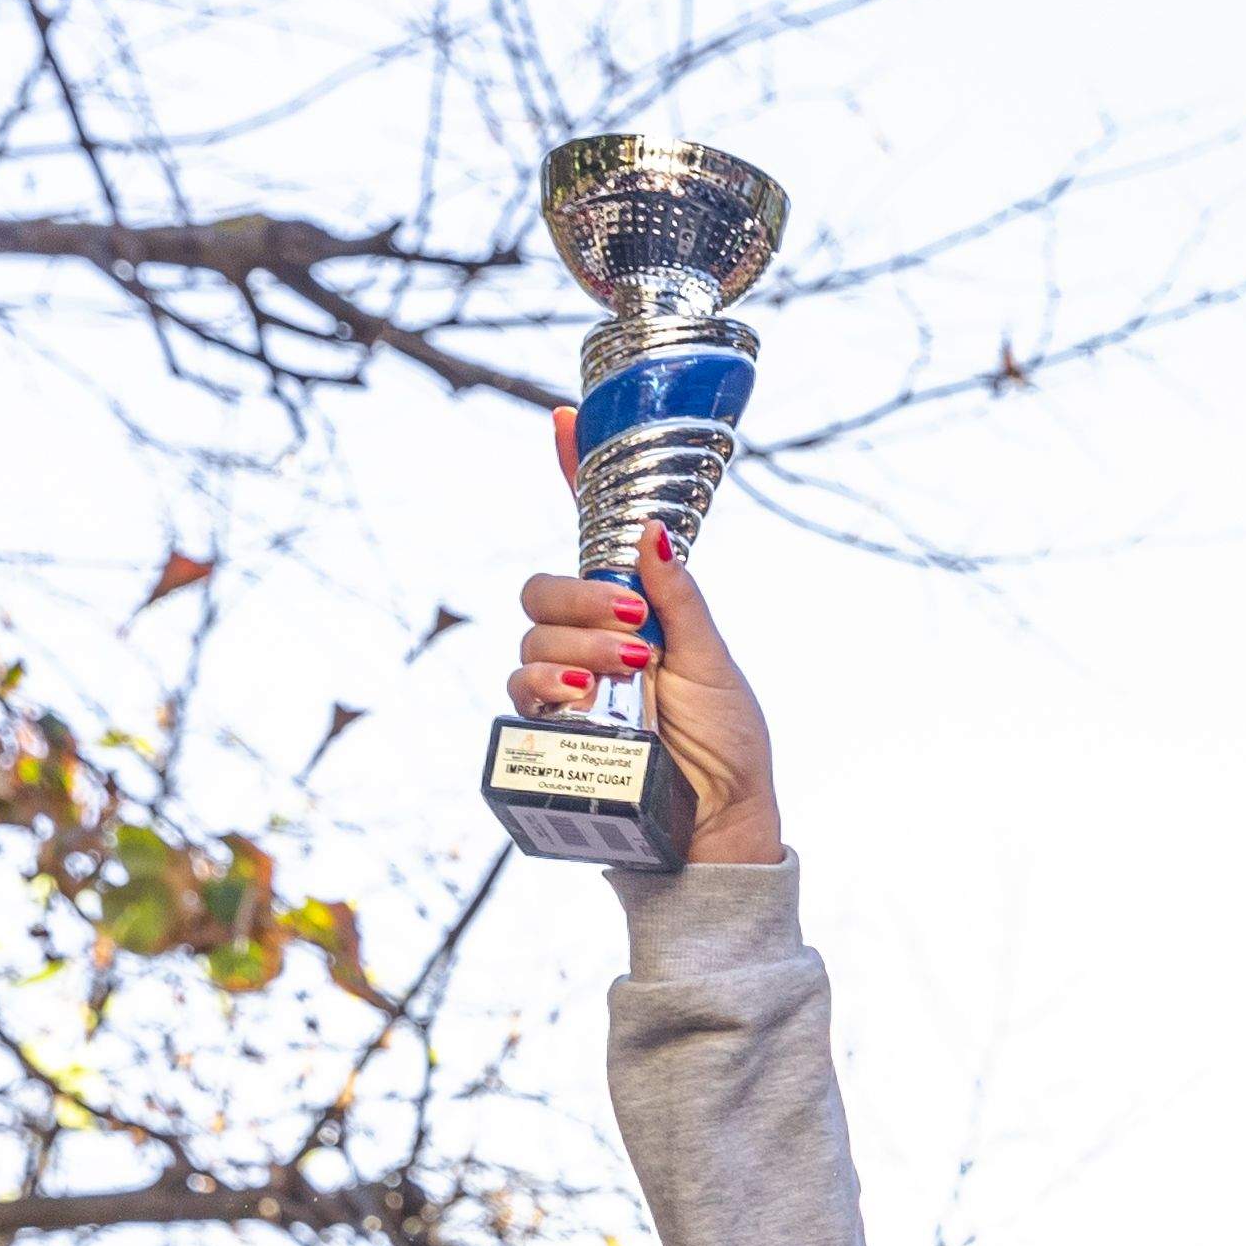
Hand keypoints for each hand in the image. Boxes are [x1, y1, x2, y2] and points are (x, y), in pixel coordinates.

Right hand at [510, 426, 783, 867]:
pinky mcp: (550, 732)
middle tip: (634, 630)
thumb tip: (650, 530)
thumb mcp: (714, 665)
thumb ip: (679, 600)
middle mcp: (594, 641)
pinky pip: (518, 693)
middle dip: (581, 601)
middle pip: (543, 589)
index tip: (562, 418)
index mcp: (636, 610)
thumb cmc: (727, 748)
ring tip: (625, 677)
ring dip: (577, 648)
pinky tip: (580, 699)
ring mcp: (568, 685)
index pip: (596, 534)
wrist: (717, 827)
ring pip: (531, 638)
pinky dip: (545, 687)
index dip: (577, 475)